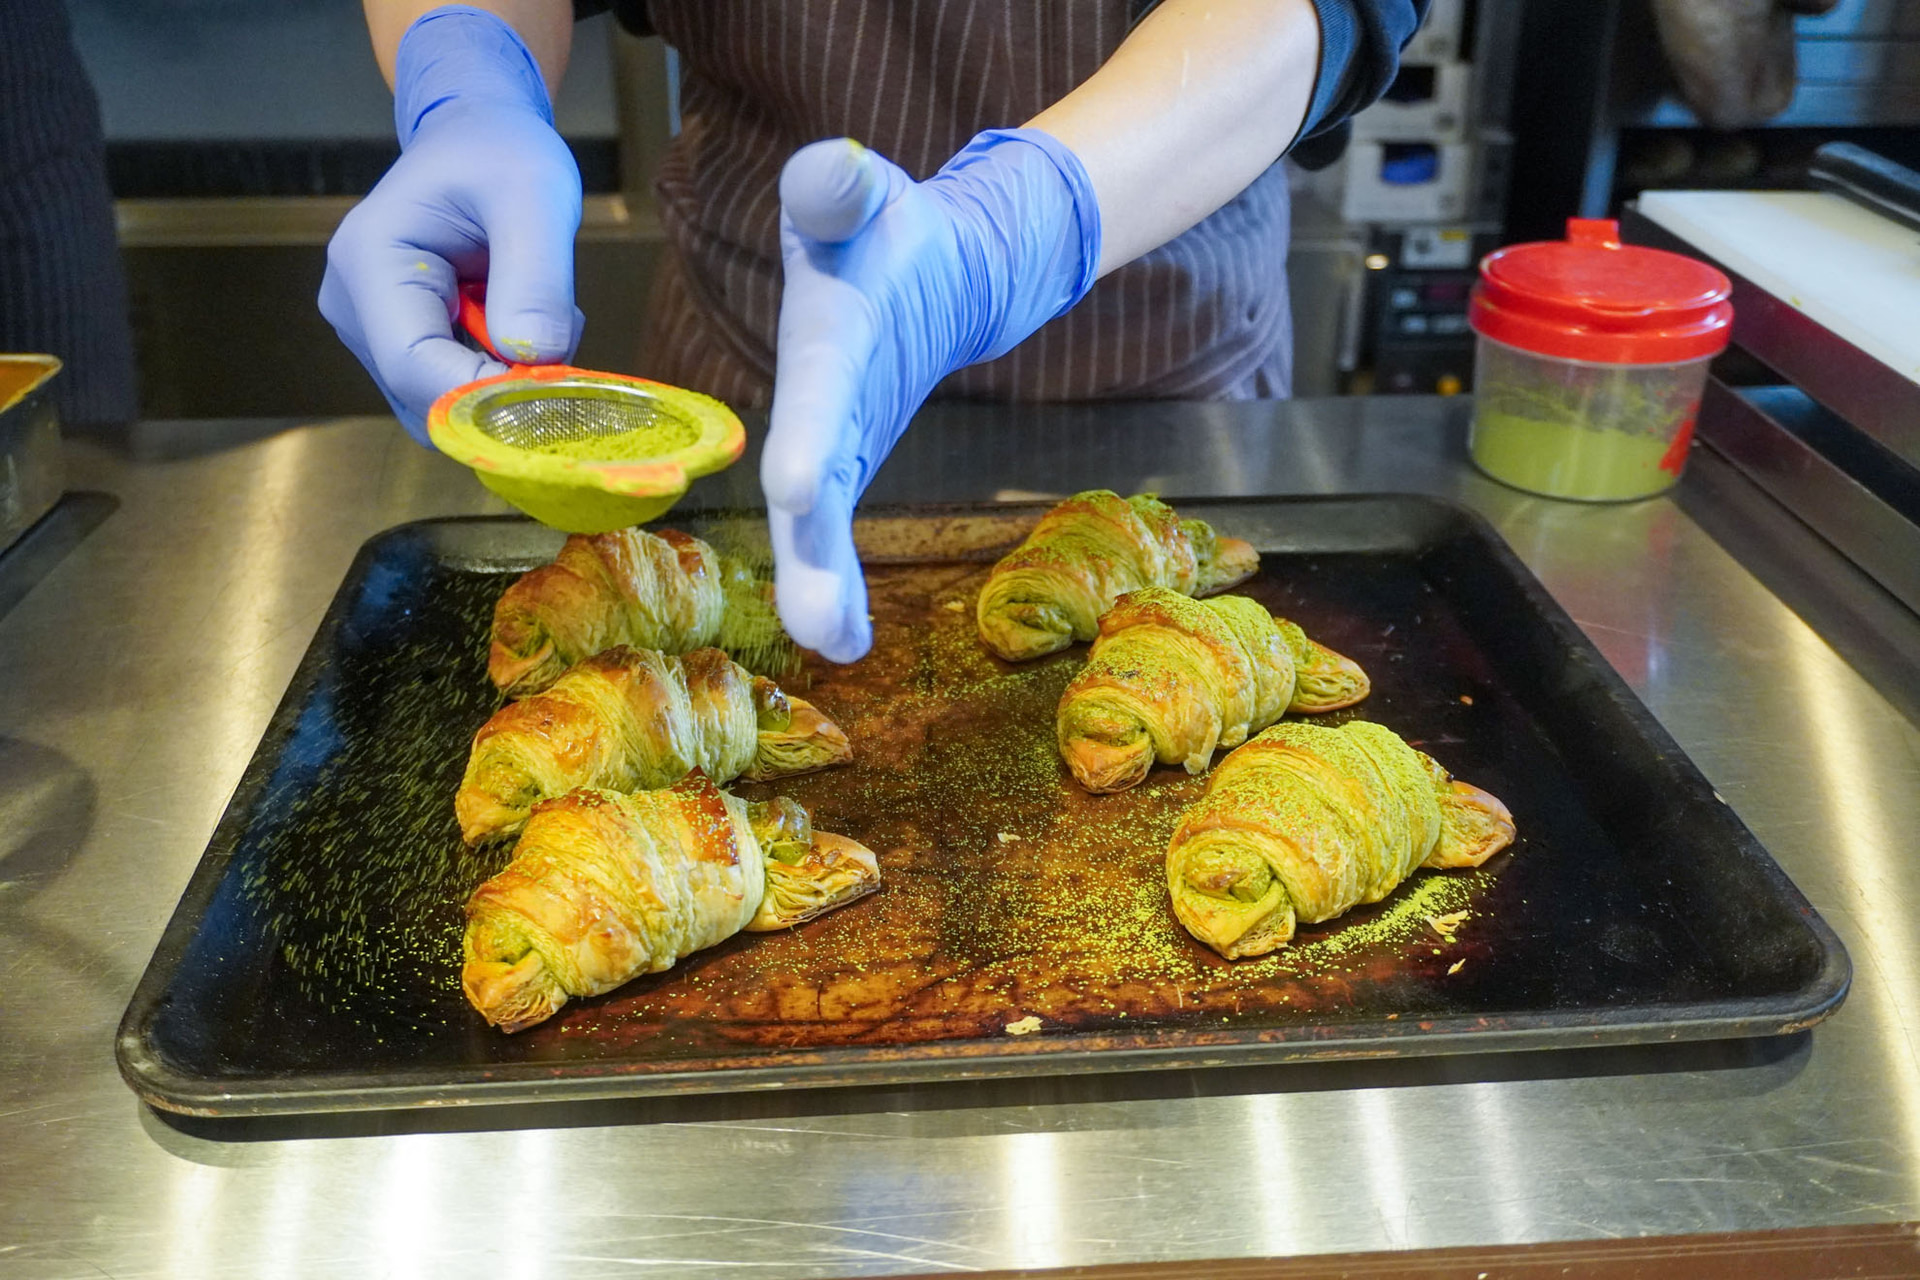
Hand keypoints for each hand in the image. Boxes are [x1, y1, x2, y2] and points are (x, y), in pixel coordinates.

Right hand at [319, 6, 582, 441]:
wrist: (477, 140)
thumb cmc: (499, 152)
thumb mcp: (535, 196)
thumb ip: (536, 278)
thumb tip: (536, 359)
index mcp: (370, 263)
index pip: (414, 367)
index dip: (485, 398)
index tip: (557, 390)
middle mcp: (355, 308)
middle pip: (429, 397)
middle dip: (505, 389)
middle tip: (561, 332)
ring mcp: (373, 333)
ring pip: (448, 403)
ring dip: (509, 378)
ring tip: (538, 308)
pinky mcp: (401, 347)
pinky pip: (456, 390)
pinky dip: (502, 372)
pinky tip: (520, 320)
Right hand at [762, 132, 1101, 661]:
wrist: (906, 258)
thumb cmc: (878, 223)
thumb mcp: (862, 194)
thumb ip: (838, 186)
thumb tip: (836, 168)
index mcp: (822, 337)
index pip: (813, 389)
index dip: (806, 434)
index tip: (796, 487)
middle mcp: (812, 400)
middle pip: (806, 482)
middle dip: (810, 551)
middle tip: (816, 623)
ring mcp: (826, 437)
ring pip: (816, 521)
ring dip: (825, 584)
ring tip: (836, 643)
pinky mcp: (845, 462)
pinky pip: (837, 531)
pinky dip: (843, 583)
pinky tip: (850, 640)